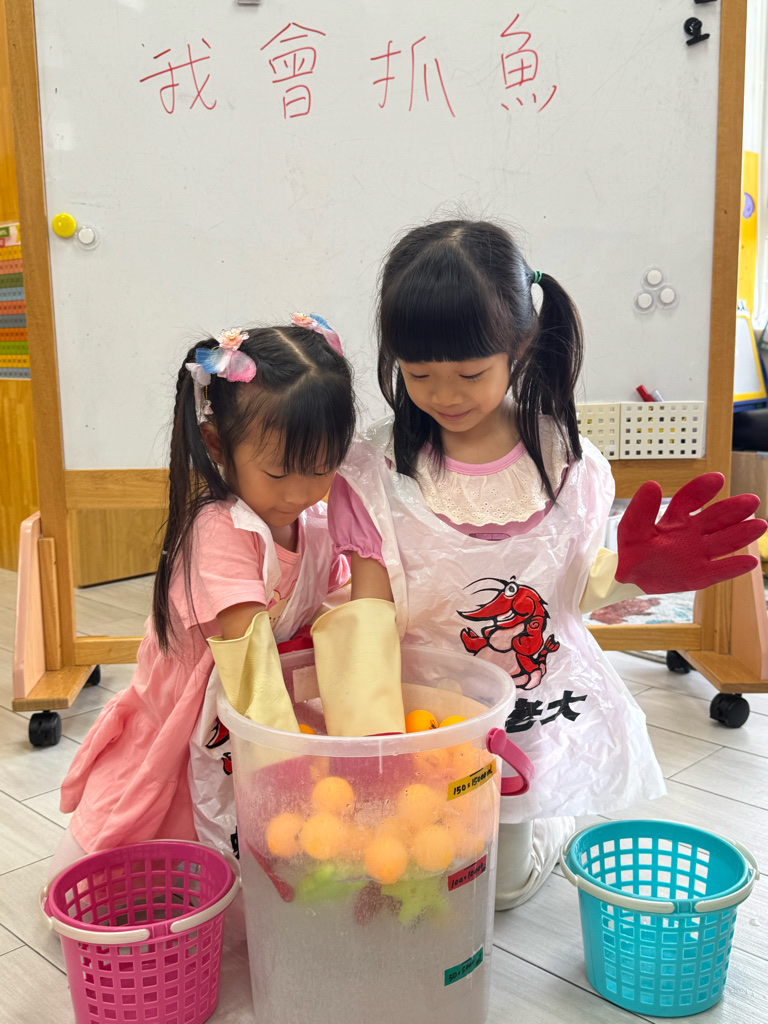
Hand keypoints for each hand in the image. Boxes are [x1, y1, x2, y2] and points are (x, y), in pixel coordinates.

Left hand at [615, 472, 765, 593]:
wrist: (629, 576)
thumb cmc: (631, 550)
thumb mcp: (631, 528)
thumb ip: (640, 509)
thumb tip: (653, 484)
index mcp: (675, 518)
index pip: (691, 499)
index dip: (703, 489)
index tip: (717, 479)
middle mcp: (692, 533)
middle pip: (716, 518)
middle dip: (733, 509)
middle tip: (752, 500)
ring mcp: (698, 553)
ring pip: (724, 541)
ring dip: (741, 533)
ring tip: (760, 525)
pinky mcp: (699, 575)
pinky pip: (719, 570)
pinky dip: (733, 567)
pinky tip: (750, 562)